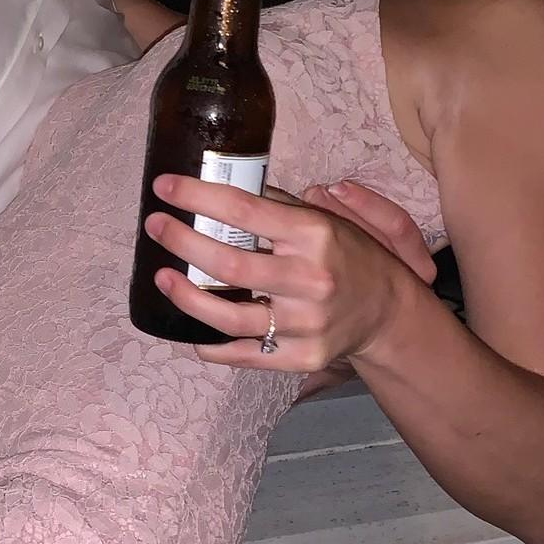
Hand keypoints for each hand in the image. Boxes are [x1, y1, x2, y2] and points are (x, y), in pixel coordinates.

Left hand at [142, 176, 430, 375]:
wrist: (387, 312)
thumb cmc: (346, 256)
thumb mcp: (323, 219)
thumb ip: (276, 206)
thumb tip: (220, 188)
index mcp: (314, 234)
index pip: (245, 211)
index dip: (198, 197)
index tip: (164, 186)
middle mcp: (310, 278)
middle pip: (231, 264)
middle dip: (183, 242)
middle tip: (155, 226)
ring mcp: (306, 323)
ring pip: (231, 316)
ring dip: (186, 297)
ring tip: (162, 278)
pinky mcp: (302, 357)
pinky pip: (245, 355)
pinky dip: (211, 346)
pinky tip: (189, 331)